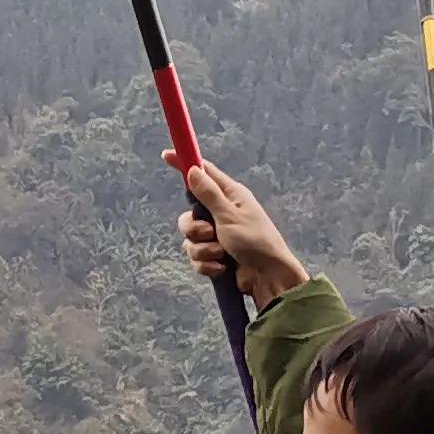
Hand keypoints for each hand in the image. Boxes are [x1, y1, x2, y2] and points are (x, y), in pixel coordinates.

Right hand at [175, 155, 308, 305]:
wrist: (267, 278)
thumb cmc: (256, 242)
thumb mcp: (229, 215)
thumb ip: (208, 194)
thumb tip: (193, 170)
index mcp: (230, 195)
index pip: (204, 173)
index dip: (185, 164)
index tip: (166, 155)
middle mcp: (222, 213)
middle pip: (189, 214)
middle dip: (194, 229)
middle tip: (209, 233)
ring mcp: (218, 235)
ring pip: (191, 239)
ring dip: (202, 250)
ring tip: (221, 254)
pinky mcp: (215, 256)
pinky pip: (197, 258)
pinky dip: (206, 265)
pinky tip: (221, 268)